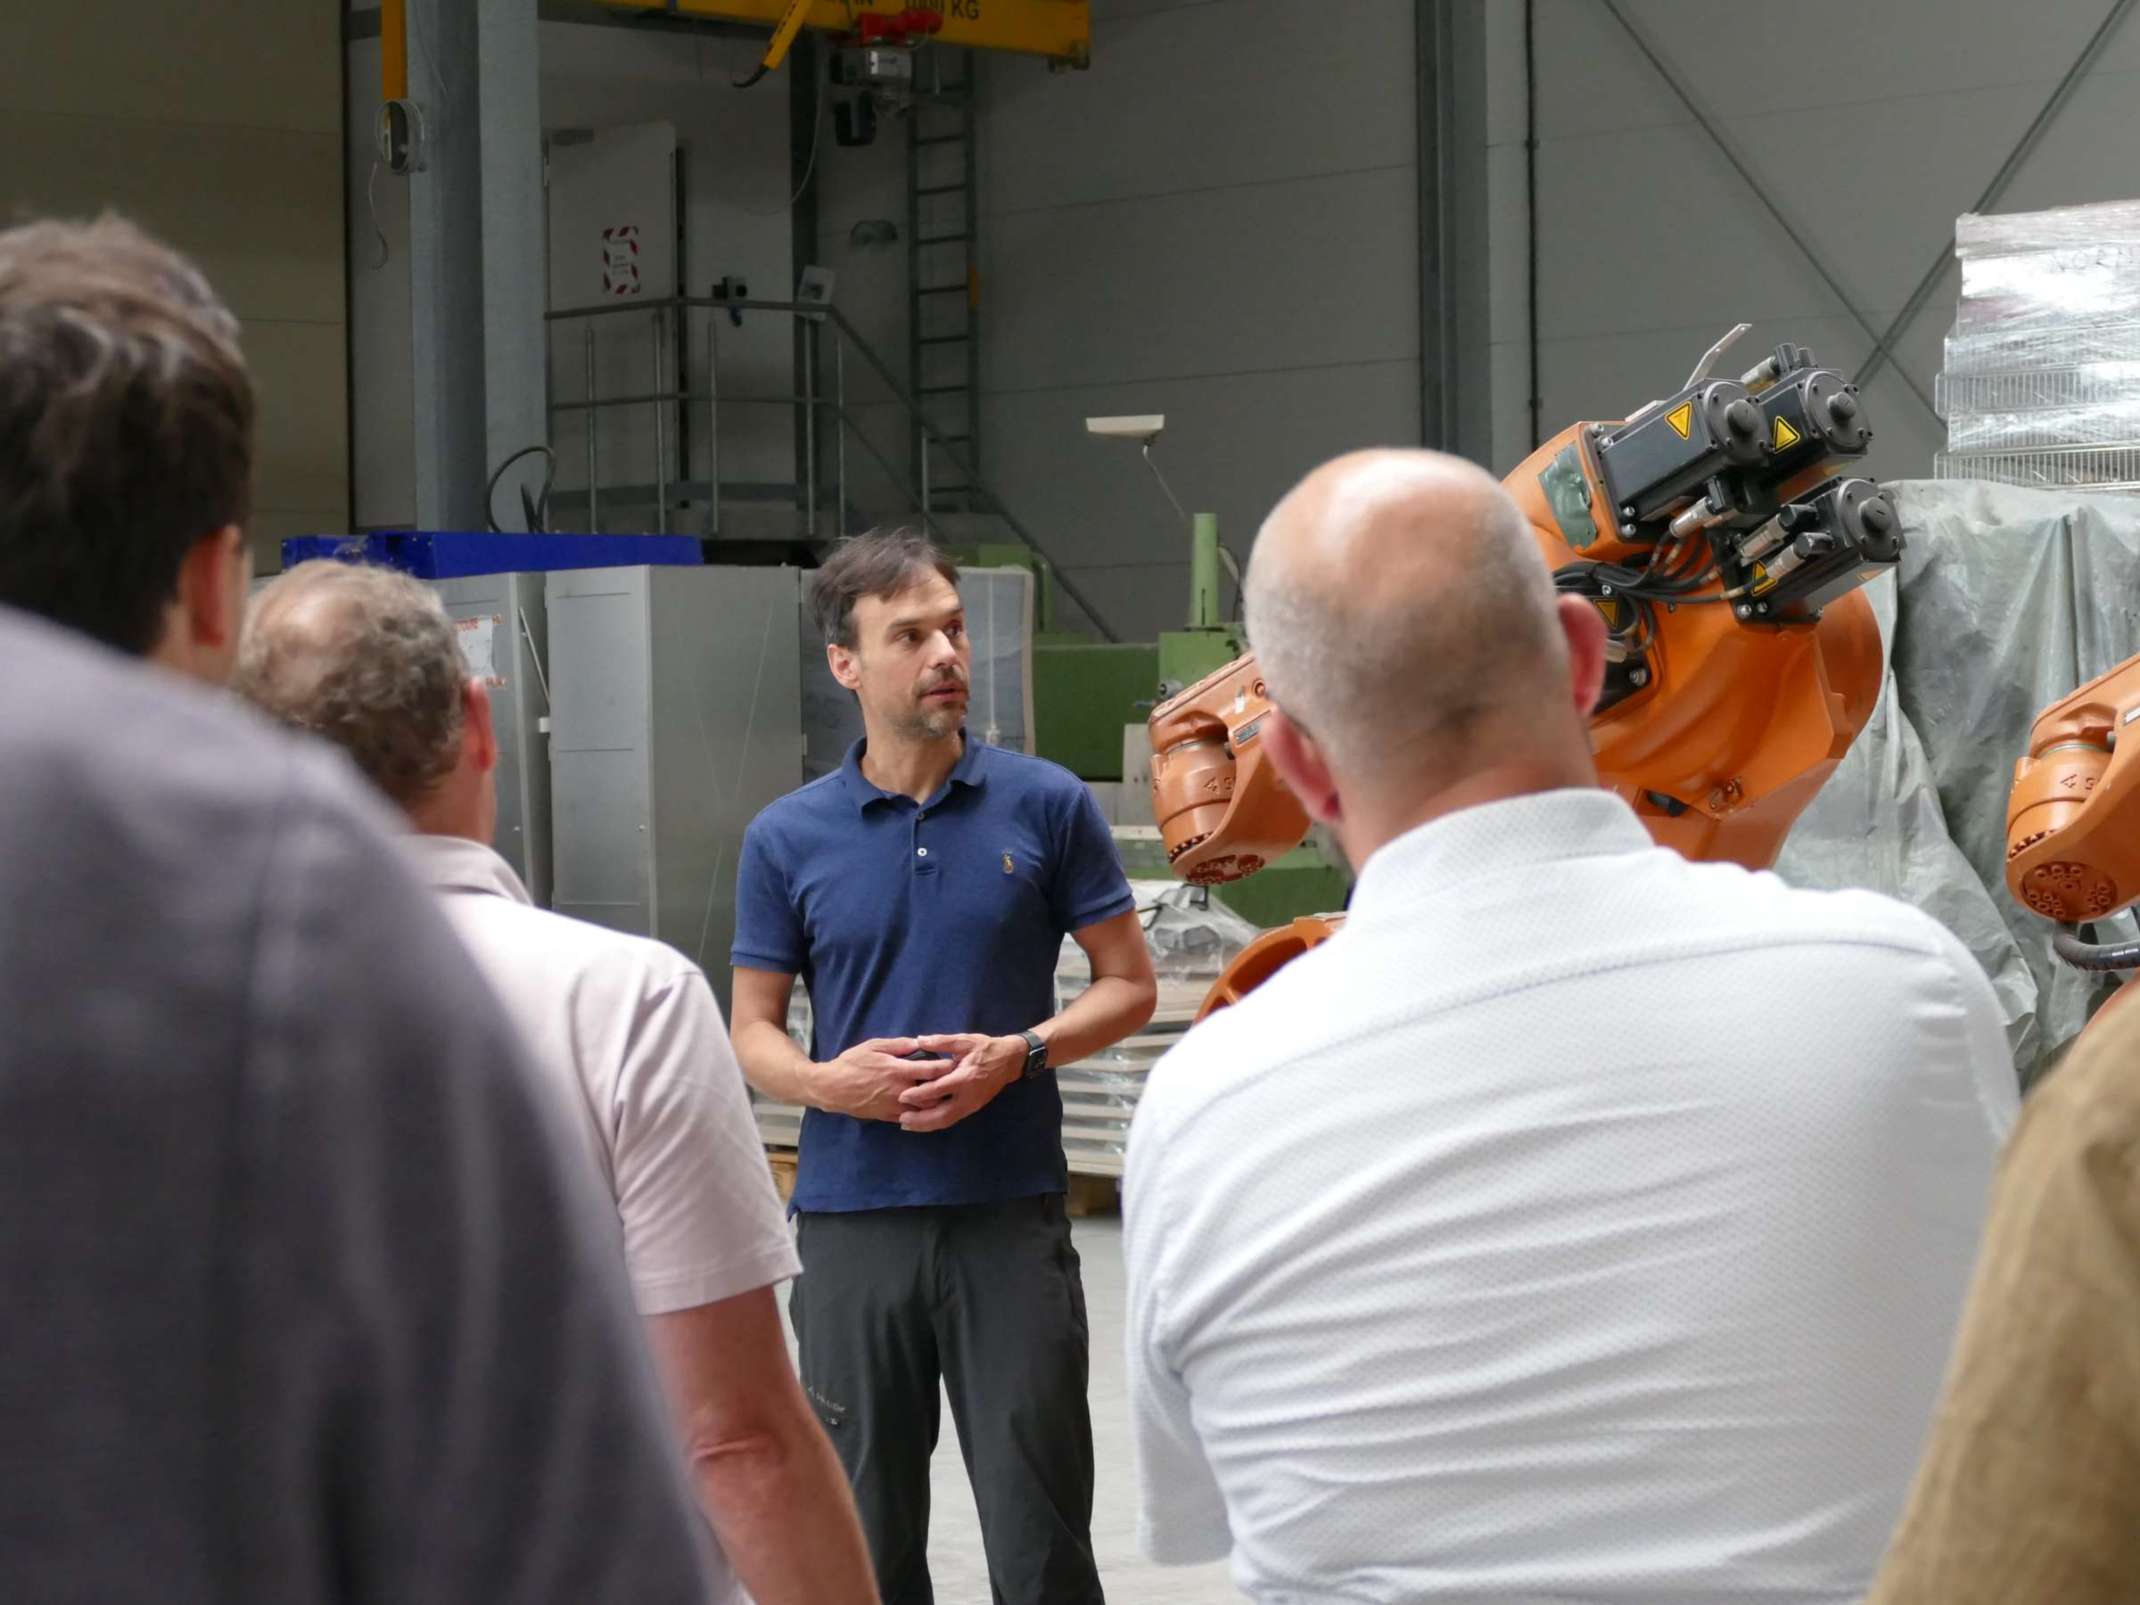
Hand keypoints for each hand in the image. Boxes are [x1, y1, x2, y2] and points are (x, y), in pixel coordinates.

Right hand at [817, 1038, 954, 1122]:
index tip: (956, 1062)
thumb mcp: (873, 1046)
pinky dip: (920, 1114)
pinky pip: (910, 1118)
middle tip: (955, 1082)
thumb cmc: (852, 1063)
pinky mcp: (887, 1116)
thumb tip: (919, 1042)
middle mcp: (900, 1090)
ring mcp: (894, 1106)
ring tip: (944, 1096)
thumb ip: (898, 1045)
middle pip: (932, 1094)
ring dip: (935, 1104)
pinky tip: (926, 1108)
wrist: (831, 1088)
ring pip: (923, 1110)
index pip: (930, 1070)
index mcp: (898, 1070)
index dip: (946, 1067)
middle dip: (945, 1088)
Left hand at [897, 1034, 1027, 1133]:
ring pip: (947, 1121)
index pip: (939, 1089)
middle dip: (921, 1119)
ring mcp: (971, 1104)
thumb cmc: (986, 1048)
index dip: (920, 1094)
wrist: (1010, 1060)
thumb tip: (920, 1040)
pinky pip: (952, 1119)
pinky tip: (923, 1122)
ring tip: (908, 1125)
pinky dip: (936, 1123)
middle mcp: (968, 1095)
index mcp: (965, 1077)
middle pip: (942, 1114)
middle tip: (902, 1120)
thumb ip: (942, 1042)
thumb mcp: (965, 1040)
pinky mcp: (972, 1108)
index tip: (902, 1096)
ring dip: (927, 1125)